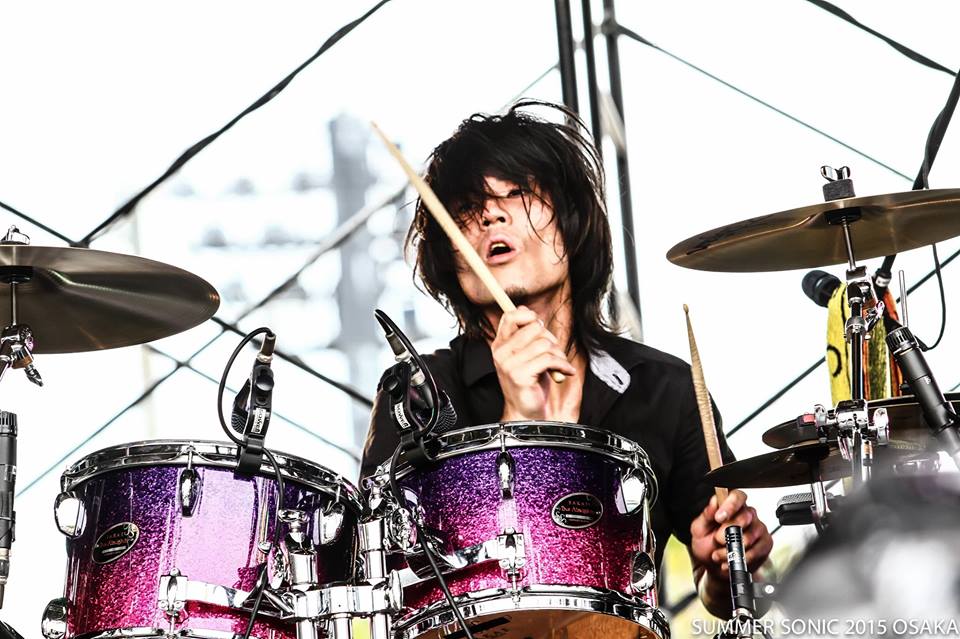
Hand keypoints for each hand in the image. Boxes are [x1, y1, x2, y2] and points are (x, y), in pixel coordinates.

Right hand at [491, 306, 575, 420]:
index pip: (510, 316)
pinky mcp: (519, 376)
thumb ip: (526, 335)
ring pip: (544, 343)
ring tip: (559, 365)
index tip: (539, 325)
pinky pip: (548, 359)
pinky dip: (562, 365)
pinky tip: (565, 372)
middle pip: (534, 328)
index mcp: (500, 345)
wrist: (527, 412)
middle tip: (554, 352)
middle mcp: (501, 353)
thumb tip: (526, 310)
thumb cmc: (531, 383)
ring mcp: (508, 365)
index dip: (528, 315)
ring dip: (559, 354)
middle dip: (551, 338)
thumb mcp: (527, 355)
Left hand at [690, 489, 771, 578]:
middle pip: (745, 516)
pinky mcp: (765, 544)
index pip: (737, 496)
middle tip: (717, 540)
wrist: (715, 567)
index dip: (730, 505)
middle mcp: (747, 514)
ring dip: (732, 548)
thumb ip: (706, 515)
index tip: (719, 517)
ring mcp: (758, 528)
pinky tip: (731, 559)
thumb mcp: (699, 529)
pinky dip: (741, 558)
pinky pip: (757, 550)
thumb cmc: (707, 545)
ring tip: (720, 554)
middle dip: (728, 531)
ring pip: (750, 535)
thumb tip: (714, 502)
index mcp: (730, 506)